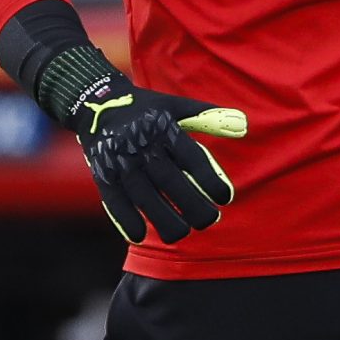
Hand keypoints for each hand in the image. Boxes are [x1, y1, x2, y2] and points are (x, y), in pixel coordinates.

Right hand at [65, 74, 246, 243]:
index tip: (225, 198)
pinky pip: (113, 201)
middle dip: (192, 205)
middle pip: (170, 181)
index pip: (192, 159)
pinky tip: (140, 236)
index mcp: (165, 129)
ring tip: (182, 234)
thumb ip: (208, 117)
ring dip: (163, 218)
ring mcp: (120, 162)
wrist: (94, 103)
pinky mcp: (102, 175)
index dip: (210, 180)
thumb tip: (244, 125)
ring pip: (143, 196)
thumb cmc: (147, 109)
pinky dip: (125, 220)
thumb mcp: (176, 106)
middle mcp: (142, 146)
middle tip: (210, 220)